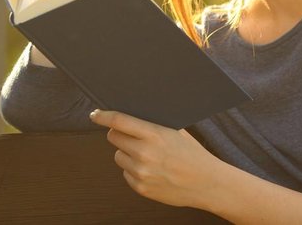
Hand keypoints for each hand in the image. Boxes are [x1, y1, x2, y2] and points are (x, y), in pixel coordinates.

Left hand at [89, 109, 222, 208]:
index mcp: (154, 134)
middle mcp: (144, 153)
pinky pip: (126, 173)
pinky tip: (151, 169)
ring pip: (118, 155)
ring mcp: (141, 172)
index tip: (95, 114)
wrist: (206, 183)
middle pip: (113, 137)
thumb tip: (130, 115)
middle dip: (118, 133)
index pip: (119, 121)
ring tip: (147, 155)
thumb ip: (152, 124)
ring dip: (126, 153)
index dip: (103, 116)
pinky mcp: (140, 187)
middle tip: (131, 135)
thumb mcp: (176, 131)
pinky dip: (133, 169)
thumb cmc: (192, 153)